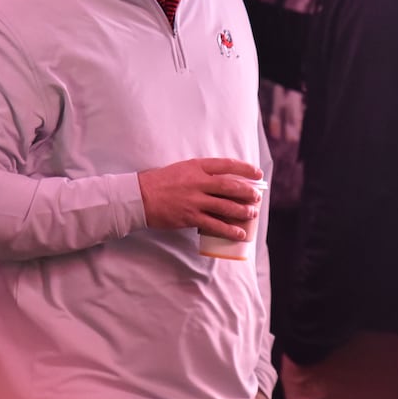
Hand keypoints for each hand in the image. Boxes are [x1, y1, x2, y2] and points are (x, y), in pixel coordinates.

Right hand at [138, 158, 262, 239]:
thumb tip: (221, 181)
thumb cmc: (159, 182)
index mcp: (196, 167)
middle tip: (257, 196)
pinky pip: (215, 225)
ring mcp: (195, 201)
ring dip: (242, 211)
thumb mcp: (182, 169)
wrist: (140, 197)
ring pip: (226, 206)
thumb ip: (200, 173)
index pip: (227, 165)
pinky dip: (229, 230)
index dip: (245, 169)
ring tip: (252, 214)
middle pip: (230, 186)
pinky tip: (239, 233)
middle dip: (247, 192)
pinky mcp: (190, 217)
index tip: (257, 174)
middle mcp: (198, 182)